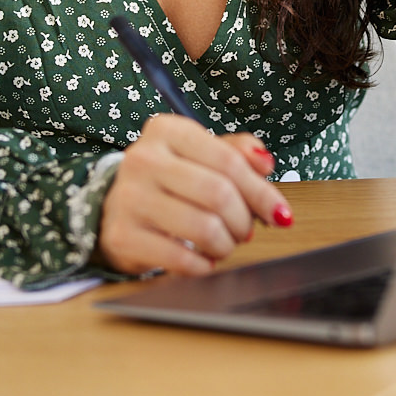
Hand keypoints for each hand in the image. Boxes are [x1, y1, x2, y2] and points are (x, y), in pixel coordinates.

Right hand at [95, 114, 293, 275]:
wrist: (114, 208)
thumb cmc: (169, 180)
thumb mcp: (201, 155)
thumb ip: (237, 153)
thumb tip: (265, 164)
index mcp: (167, 130)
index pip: (229, 161)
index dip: (262, 192)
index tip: (280, 213)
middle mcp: (144, 159)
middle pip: (219, 194)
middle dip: (244, 220)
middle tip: (245, 230)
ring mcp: (129, 198)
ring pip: (204, 228)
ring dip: (226, 244)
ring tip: (224, 244)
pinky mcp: (123, 236)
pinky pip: (182, 259)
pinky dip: (204, 265)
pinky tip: (203, 259)